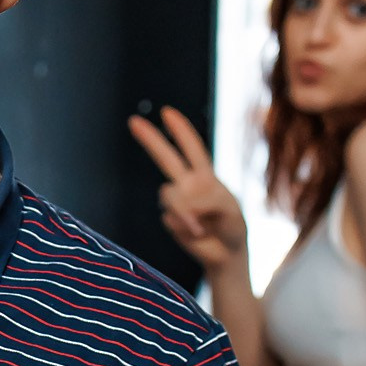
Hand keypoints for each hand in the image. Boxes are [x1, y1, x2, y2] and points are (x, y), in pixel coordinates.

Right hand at [128, 108, 248, 272]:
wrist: (227, 254)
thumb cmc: (233, 227)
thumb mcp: (230, 209)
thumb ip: (209, 201)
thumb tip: (184, 207)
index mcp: (205, 176)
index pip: (192, 148)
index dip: (180, 130)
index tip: (166, 112)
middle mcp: (188, 185)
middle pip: (166, 158)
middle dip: (150, 139)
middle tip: (132, 120)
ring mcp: (178, 203)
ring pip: (169, 195)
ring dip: (184, 211)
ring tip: (200, 228)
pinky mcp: (171, 220)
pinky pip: (171, 218)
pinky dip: (185, 225)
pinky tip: (197, 233)